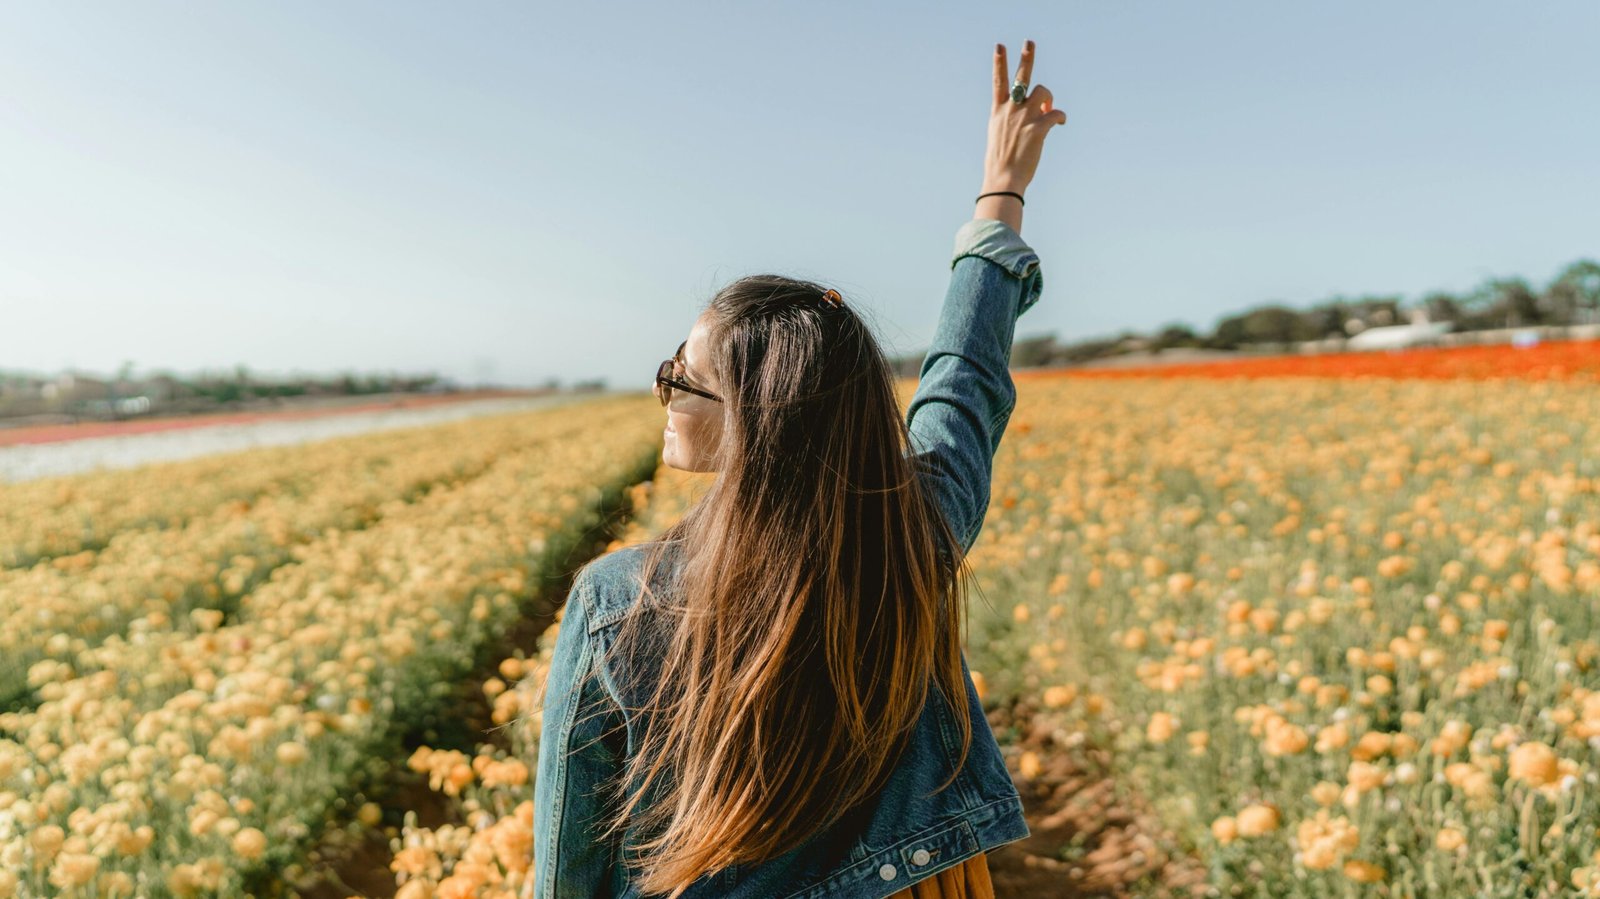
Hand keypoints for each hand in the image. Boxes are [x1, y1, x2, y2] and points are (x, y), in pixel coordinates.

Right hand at [980, 40, 1067, 198]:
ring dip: (1048, 98)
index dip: (999, 62)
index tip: (1000, 46)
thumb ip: (1009, 120)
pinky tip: (1060, 123)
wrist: (1003, 180)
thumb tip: (1027, 115)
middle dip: (1026, 57)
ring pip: (1043, 92)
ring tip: (1048, 108)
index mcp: (998, 111)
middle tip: (1029, 42)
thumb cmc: (1000, 162)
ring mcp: (1024, 118)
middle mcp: (1010, 110)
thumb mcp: (997, 135)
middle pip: (1021, 77)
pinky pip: (1056, 113)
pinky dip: (1060, 116)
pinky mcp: (1038, 128)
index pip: (998, 81)